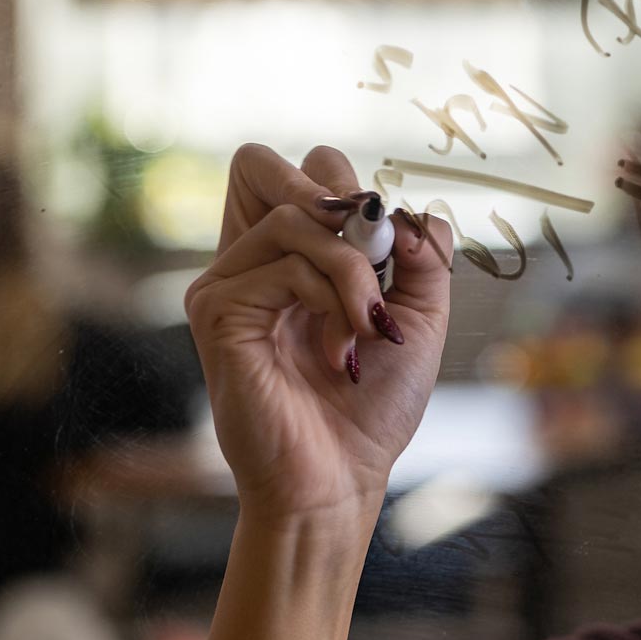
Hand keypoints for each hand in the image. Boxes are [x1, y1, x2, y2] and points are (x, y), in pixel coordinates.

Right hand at [184, 143, 452, 542]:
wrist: (342, 476)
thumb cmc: (374, 404)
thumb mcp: (420, 316)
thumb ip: (423, 255)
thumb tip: (412, 210)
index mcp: (293, 256)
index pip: (303, 169)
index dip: (351, 188)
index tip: (394, 252)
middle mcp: (251, 261)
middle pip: (261, 162)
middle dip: (335, 198)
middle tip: (375, 255)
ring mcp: (227, 283)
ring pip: (294, 218)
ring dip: (353, 270)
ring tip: (367, 329)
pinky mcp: (216, 311)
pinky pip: (284, 266)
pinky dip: (331, 299)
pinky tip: (344, 350)